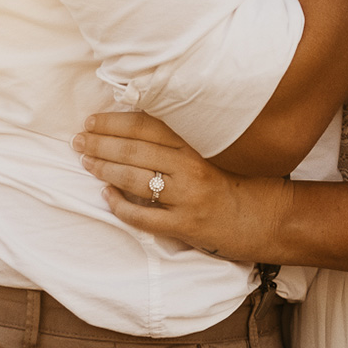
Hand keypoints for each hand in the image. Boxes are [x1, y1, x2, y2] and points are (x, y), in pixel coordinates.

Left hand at [74, 113, 291, 262]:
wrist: (269, 218)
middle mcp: (192, 168)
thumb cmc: (239, 181)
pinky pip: (143, 216)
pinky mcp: (186, 226)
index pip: (148, 126)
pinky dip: (120, 206)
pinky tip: (106, 197)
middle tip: (79, 141)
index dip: (115, 122)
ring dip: (104, 169)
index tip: (93, 121)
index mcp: (199, 145)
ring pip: (135, 180)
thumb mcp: (216, 151)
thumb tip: (138, 126)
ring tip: (86, 162)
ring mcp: (188, 198)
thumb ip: (183, 140)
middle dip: (101, 143)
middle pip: (135, 151)